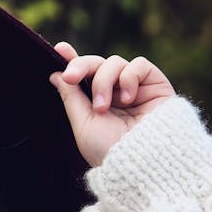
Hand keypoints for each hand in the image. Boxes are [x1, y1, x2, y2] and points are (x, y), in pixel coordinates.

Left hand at [49, 41, 175, 167]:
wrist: (142, 162)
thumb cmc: (110, 150)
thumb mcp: (83, 123)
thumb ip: (71, 96)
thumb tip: (56, 74)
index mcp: (97, 103)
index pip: (84, 76)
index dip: (72, 60)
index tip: (59, 50)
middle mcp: (116, 93)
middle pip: (96, 64)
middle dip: (81, 66)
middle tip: (71, 77)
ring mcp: (136, 88)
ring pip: (114, 63)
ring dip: (103, 81)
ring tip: (103, 107)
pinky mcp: (155, 84)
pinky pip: (138, 65)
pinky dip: (128, 77)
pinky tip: (127, 99)